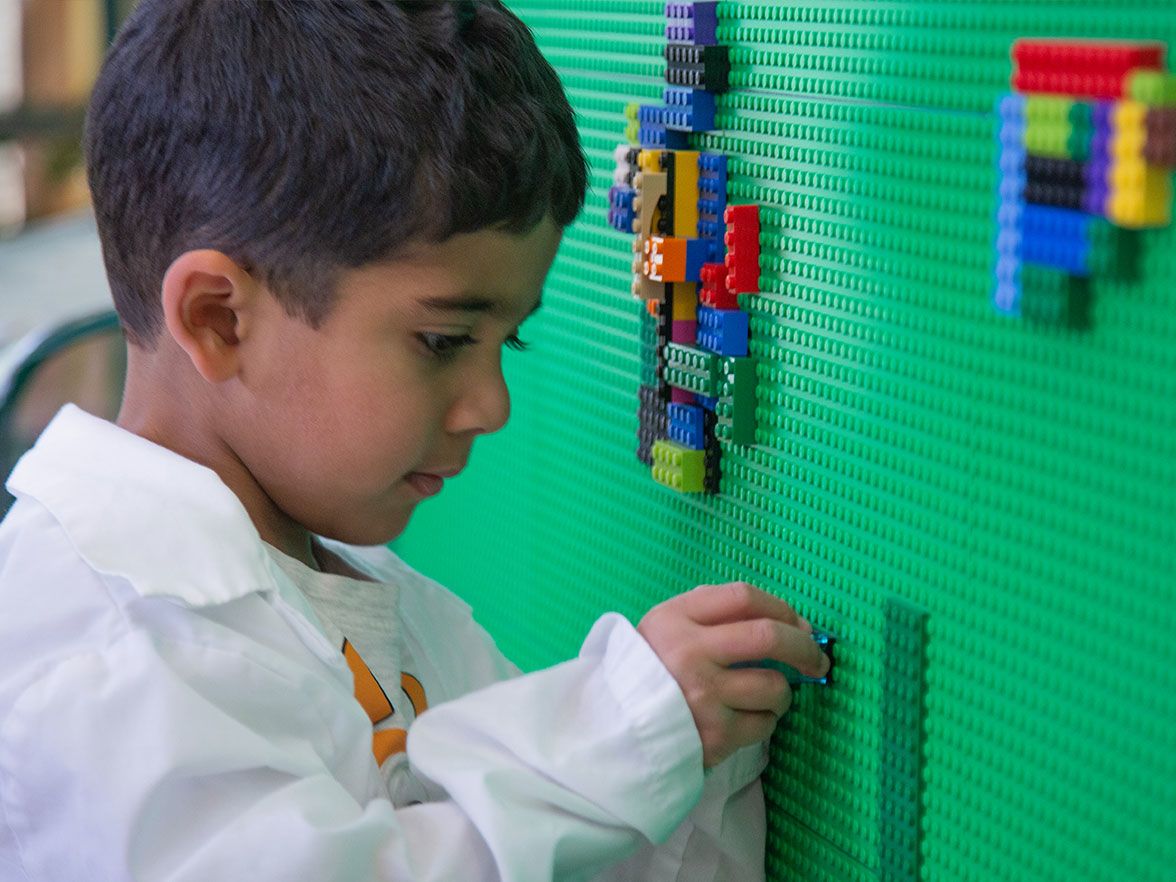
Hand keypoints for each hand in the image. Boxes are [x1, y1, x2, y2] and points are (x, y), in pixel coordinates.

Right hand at [637, 582, 829, 768]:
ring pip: (774, 685)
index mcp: (675, 619)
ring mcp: (703, 695)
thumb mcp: (664, 627)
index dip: (781, 607)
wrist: (615, 727)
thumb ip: (710, 611)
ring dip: (784, 692)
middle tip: (817, 659)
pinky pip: (764, 723)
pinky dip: (766, 720)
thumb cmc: (650, 671)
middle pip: (768, 636)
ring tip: (771, 695)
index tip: (798, 622)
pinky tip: (748, 718)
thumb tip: (784, 617)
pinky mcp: (715, 734)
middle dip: (805, 647)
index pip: (742, 597)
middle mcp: (688, 653)